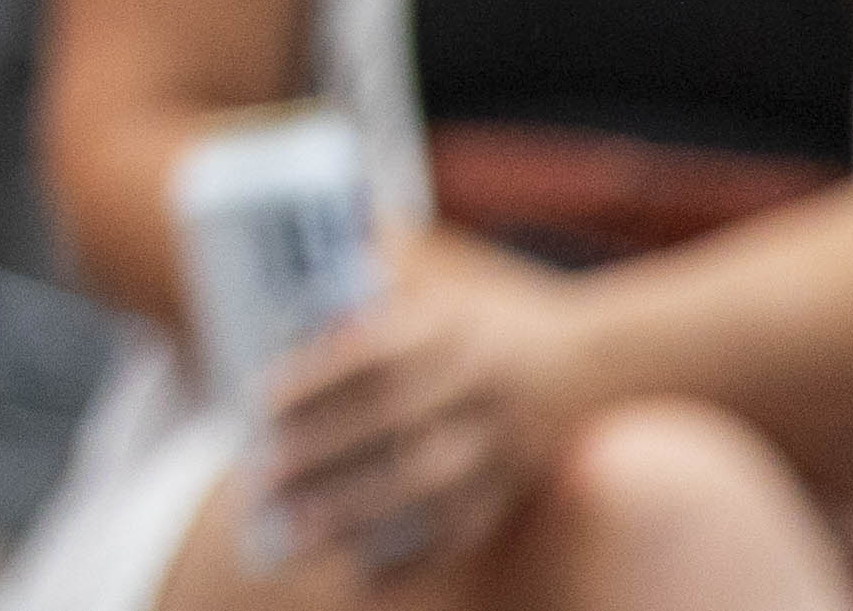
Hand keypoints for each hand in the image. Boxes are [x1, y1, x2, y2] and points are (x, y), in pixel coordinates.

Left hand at [258, 234, 594, 581]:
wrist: (592, 359)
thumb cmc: (482, 320)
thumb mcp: (432, 287)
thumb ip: (364, 279)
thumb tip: (275, 296)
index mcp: (448, 327)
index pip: (373, 355)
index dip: (315, 381)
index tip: (259, 406)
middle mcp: (476, 383)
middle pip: (393, 425)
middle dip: (320, 456)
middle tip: (260, 481)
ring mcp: (502, 440)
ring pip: (428, 487)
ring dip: (357, 514)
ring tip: (295, 534)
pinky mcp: (516, 486)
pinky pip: (464, 531)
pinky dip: (414, 559)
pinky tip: (360, 573)